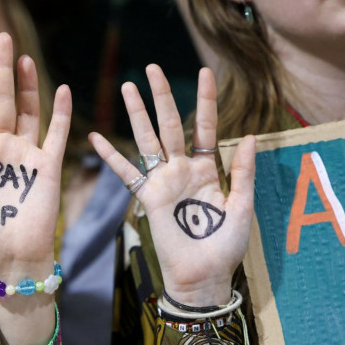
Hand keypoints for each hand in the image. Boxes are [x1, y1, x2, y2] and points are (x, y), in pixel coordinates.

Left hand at [0, 33, 68, 281]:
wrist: (8, 261)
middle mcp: (0, 149)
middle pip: (0, 100)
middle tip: (0, 37)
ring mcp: (25, 156)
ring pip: (27, 111)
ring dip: (26, 84)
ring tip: (23, 56)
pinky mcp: (48, 168)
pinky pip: (56, 134)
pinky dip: (61, 113)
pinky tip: (62, 89)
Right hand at [91, 65, 256, 307]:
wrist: (203, 276)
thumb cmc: (226, 245)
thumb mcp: (242, 207)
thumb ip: (242, 172)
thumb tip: (249, 136)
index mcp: (207, 168)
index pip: (204, 126)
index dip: (205, 100)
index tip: (205, 72)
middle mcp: (182, 168)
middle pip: (170, 124)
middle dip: (162, 95)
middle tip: (153, 67)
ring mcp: (162, 180)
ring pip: (147, 139)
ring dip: (137, 113)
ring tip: (127, 87)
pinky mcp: (147, 196)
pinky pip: (126, 172)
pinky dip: (110, 155)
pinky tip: (96, 137)